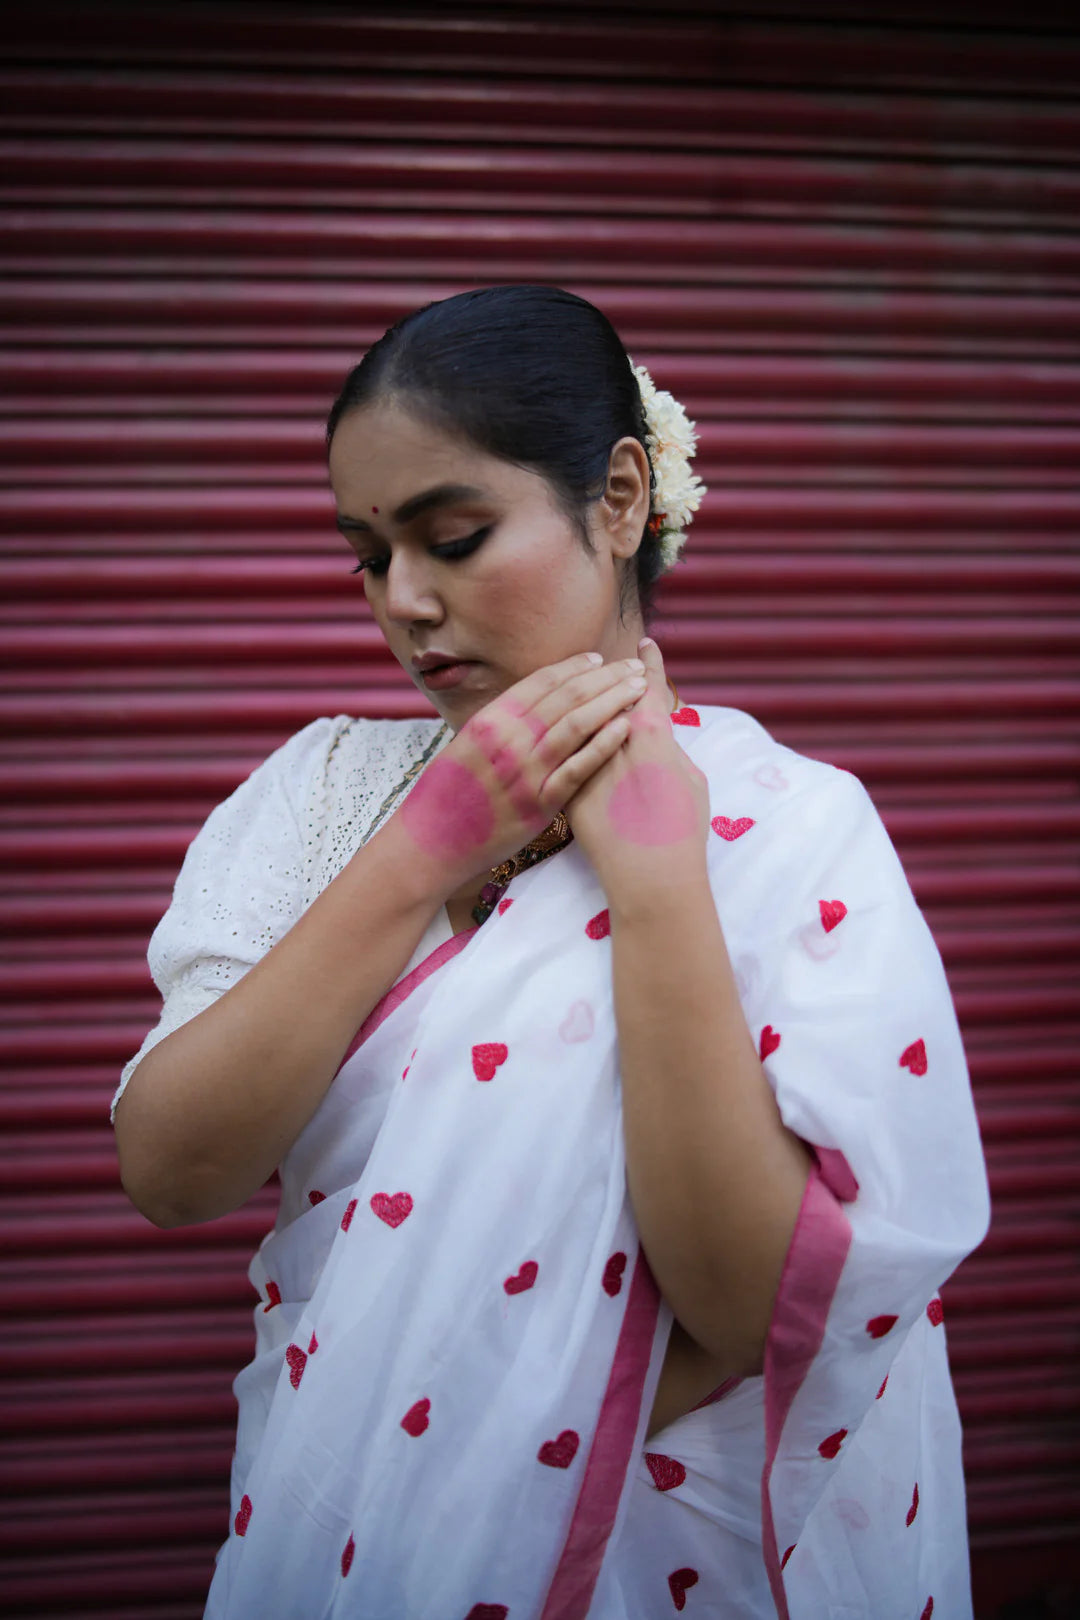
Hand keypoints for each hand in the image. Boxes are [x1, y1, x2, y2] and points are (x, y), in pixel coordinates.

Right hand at [391, 650, 648, 891]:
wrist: (428, 845)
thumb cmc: (443, 797)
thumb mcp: (465, 747)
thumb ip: (498, 726)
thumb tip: (528, 708)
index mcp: (489, 720)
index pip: (541, 682)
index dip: (574, 666)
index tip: (599, 659)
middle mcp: (508, 739)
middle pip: (567, 696)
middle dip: (605, 677)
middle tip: (632, 666)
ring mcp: (525, 772)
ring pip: (578, 724)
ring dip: (612, 701)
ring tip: (638, 688)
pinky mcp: (539, 804)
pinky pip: (578, 768)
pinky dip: (604, 744)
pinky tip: (625, 727)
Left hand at [563, 638, 709, 901]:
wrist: (648, 877)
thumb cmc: (682, 833)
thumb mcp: (691, 782)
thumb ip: (670, 750)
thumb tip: (657, 734)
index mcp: (653, 733)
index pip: (648, 687)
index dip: (648, 665)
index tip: (645, 645)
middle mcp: (615, 739)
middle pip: (608, 694)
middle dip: (611, 675)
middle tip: (615, 662)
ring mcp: (585, 761)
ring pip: (578, 718)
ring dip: (581, 699)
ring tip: (585, 685)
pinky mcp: (564, 785)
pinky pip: (560, 752)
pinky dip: (560, 734)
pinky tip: (557, 725)